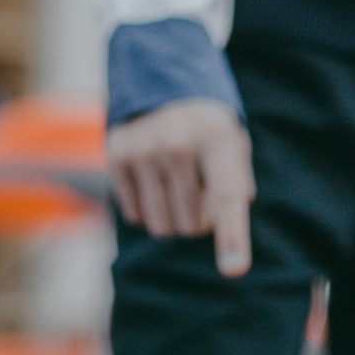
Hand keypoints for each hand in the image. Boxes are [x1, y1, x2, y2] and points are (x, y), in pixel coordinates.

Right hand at [109, 98, 255, 276]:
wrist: (160, 85)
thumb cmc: (207, 130)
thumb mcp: (232, 146)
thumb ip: (237, 186)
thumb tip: (223, 226)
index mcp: (216, 139)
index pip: (226, 197)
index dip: (232, 236)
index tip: (235, 269)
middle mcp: (177, 144)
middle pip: (192, 226)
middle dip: (198, 219)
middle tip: (196, 187)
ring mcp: (144, 150)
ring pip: (162, 227)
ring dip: (172, 218)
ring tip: (174, 185)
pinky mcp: (117, 157)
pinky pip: (136, 216)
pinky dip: (147, 208)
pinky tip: (151, 179)